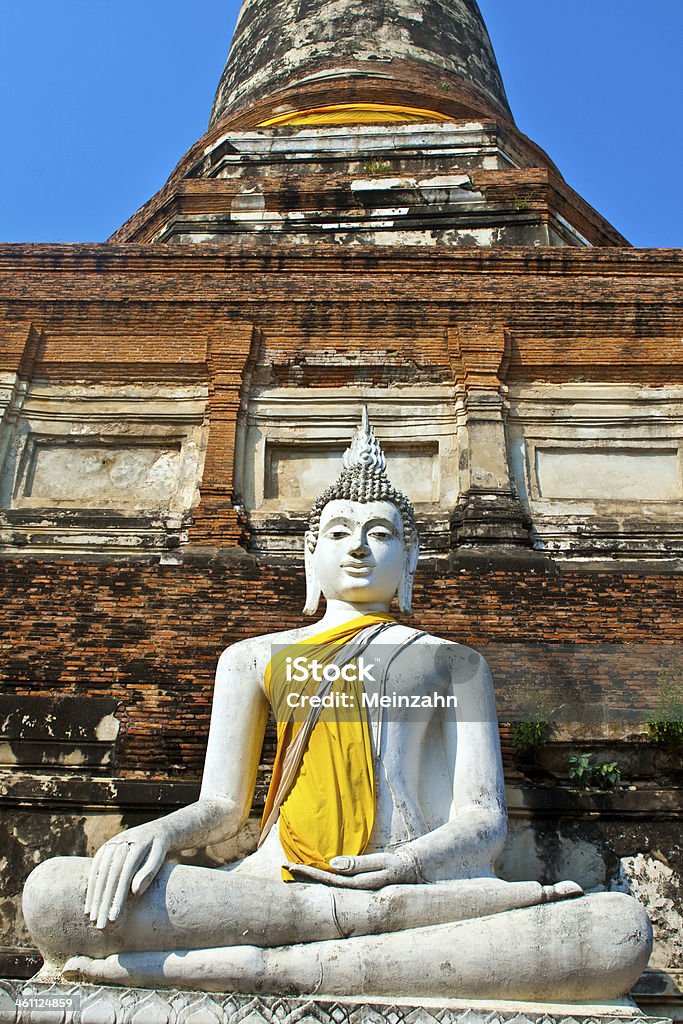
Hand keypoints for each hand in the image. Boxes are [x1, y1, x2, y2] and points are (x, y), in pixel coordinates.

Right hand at [85, 824, 169, 928]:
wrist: (155, 830)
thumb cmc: (159, 848)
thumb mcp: (160, 856)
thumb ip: (150, 872)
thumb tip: (135, 893)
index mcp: (137, 844)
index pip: (124, 874)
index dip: (118, 896)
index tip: (114, 917)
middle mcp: (120, 843)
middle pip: (109, 876)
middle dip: (104, 902)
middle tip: (101, 925)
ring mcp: (110, 846)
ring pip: (99, 875)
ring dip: (94, 898)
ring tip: (93, 919)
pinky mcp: (104, 850)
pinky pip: (94, 871)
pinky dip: (91, 889)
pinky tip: (89, 906)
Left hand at [286, 848, 421, 889]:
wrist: (411, 872)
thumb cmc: (396, 866)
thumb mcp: (380, 864)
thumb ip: (357, 864)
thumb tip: (331, 864)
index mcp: (356, 886)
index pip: (326, 880)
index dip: (308, 873)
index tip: (291, 865)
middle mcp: (352, 890)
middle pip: (322, 884)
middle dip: (303, 875)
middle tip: (283, 865)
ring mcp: (353, 888)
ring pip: (326, 884)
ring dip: (309, 876)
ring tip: (291, 868)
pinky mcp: (356, 884)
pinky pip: (334, 881)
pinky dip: (321, 876)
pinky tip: (312, 872)